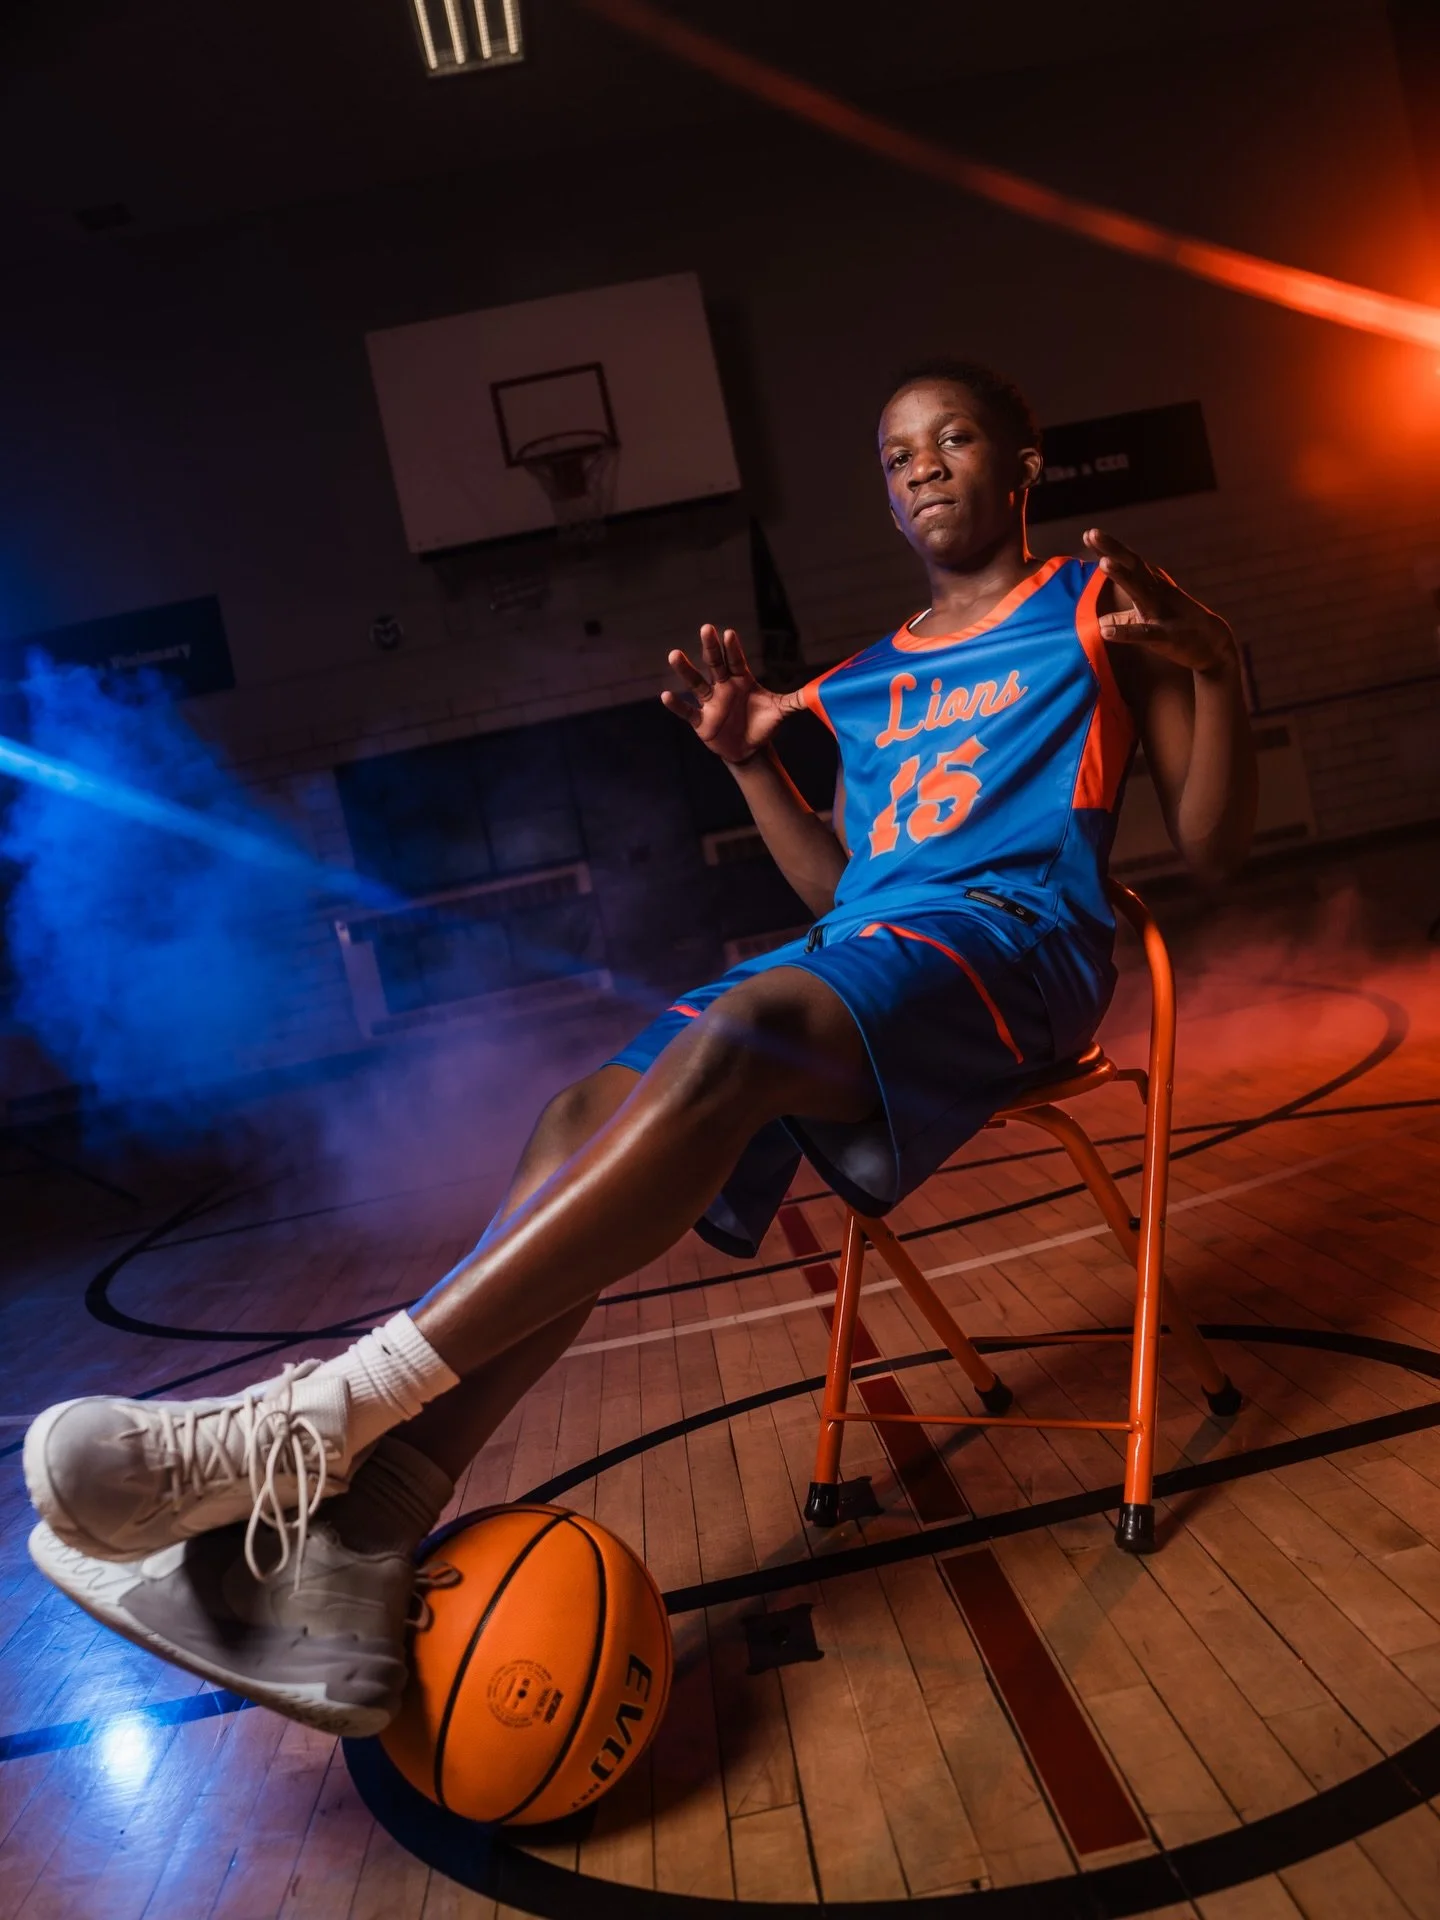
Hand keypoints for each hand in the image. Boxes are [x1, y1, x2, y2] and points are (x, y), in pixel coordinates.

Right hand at [661, 625, 801, 763]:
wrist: (750, 749)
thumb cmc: (763, 724)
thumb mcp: (780, 711)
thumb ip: (795, 700)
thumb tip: (819, 692)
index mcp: (742, 680)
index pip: (736, 660)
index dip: (732, 647)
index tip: (728, 632)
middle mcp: (723, 687)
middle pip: (715, 664)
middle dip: (710, 648)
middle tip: (706, 628)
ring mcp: (710, 703)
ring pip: (696, 683)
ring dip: (686, 670)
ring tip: (674, 655)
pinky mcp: (701, 721)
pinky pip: (687, 711)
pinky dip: (677, 705)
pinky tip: (665, 695)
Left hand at [1084, 528, 1235, 676]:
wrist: (1211, 645)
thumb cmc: (1176, 627)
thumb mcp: (1146, 622)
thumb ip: (1124, 619)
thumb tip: (1101, 622)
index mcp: (1150, 586)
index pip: (1127, 564)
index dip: (1109, 550)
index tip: (1089, 534)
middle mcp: (1155, 592)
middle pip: (1132, 567)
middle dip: (1113, 550)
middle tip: (1093, 533)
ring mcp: (1160, 612)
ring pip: (1139, 590)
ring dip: (1122, 576)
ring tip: (1103, 562)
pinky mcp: (1165, 636)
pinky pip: (1144, 633)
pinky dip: (1126, 632)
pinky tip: (1105, 631)